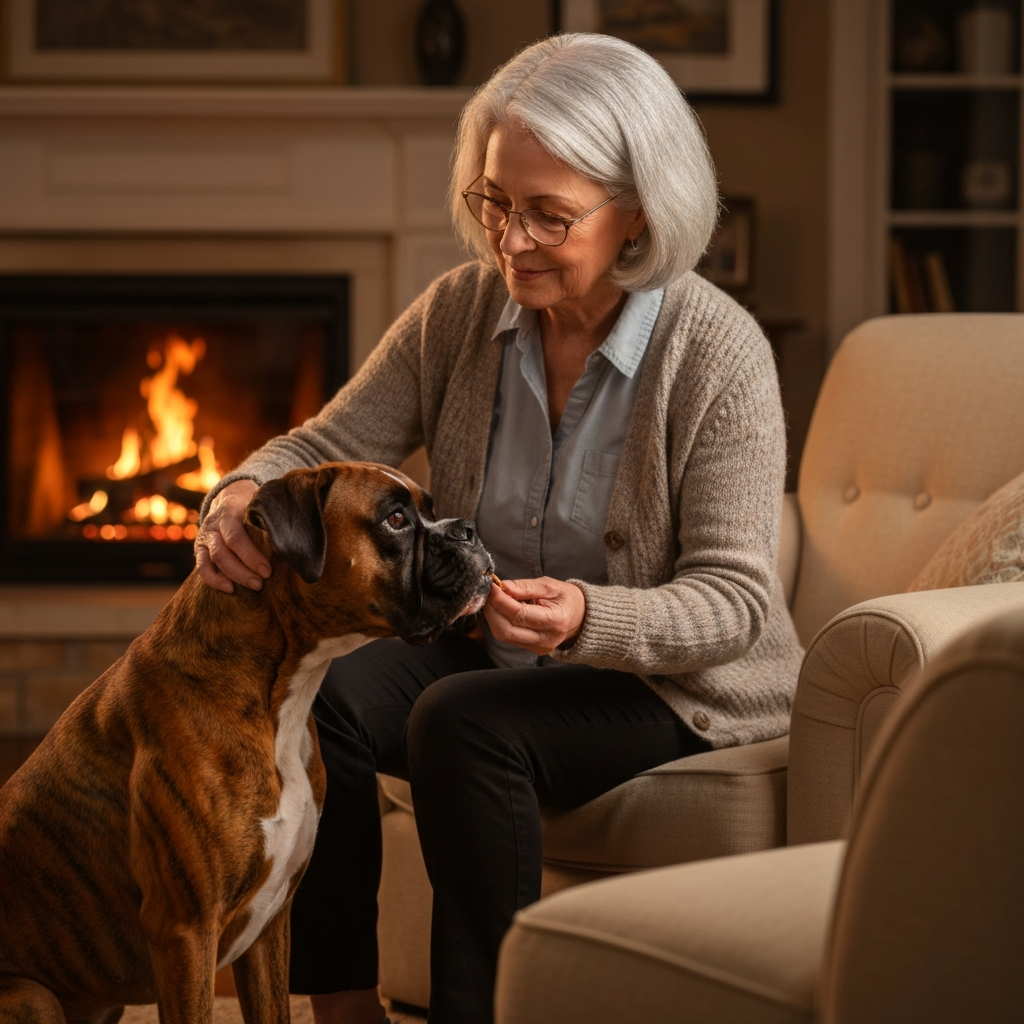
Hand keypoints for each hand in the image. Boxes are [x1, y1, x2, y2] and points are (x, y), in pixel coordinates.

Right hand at [194, 479, 269, 593]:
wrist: (228, 496)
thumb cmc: (250, 503)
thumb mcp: (257, 505)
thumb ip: (265, 519)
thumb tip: (288, 541)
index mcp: (229, 511)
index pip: (235, 537)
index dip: (251, 556)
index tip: (267, 571)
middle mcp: (213, 524)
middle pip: (223, 552)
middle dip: (243, 571)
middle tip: (261, 583)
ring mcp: (205, 536)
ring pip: (213, 560)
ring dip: (233, 576)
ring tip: (254, 586)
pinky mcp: (200, 547)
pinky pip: (201, 567)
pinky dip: (213, 580)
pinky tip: (230, 589)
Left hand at [483, 576, 585, 655]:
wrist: (581, 617)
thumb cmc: (566, 598)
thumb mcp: (550, 586)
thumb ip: (526, 587)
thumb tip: (503, 586)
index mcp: (555, 621)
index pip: (518, 614)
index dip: (500, 600)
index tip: (492, 586)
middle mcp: (545, 639)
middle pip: (506, 630)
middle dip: (492, 610)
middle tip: (489, 593)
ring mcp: (538, 647)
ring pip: (504, 635)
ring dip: (493, 616)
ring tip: (495, 599)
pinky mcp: (531, 649)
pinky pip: (508, 637)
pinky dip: (500, 622)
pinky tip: (502, 609)